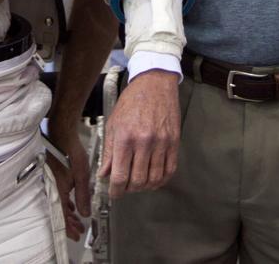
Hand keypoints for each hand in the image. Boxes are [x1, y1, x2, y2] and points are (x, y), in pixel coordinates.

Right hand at [46, 125, 90, 241]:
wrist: (60, 134)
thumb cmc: (68, 151)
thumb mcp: (81, 175)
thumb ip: (83, 196)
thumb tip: (84, 212)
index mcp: (56, 191)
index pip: (61, 216)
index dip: (69, 228)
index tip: (75, 235)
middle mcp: (50, 189)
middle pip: (58, 212)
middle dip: (69, 222)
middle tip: (78, 229)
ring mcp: (49, 183)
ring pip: (58, 204)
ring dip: (68, 212)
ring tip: (77, 217)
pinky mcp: (50, 177)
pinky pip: (56, 194)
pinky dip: (64, 201)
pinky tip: (71, 202)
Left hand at [98, 69, 178, 198]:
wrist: (155, 83)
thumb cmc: (132, 101)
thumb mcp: (113, 123)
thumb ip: (109, 152)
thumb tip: (104, 174)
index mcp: (125, 137)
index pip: (120, 176)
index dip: (116, 191)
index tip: (114, 194)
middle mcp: (144, 141)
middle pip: (138, 181)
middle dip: (130, 189)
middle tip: (126, 187)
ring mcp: (162, 142)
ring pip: (155, 178)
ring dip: (146, 186)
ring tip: (139, 183)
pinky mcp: (174, 141)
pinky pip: (170, 169)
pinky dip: (162, 179)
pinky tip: (154, 178)